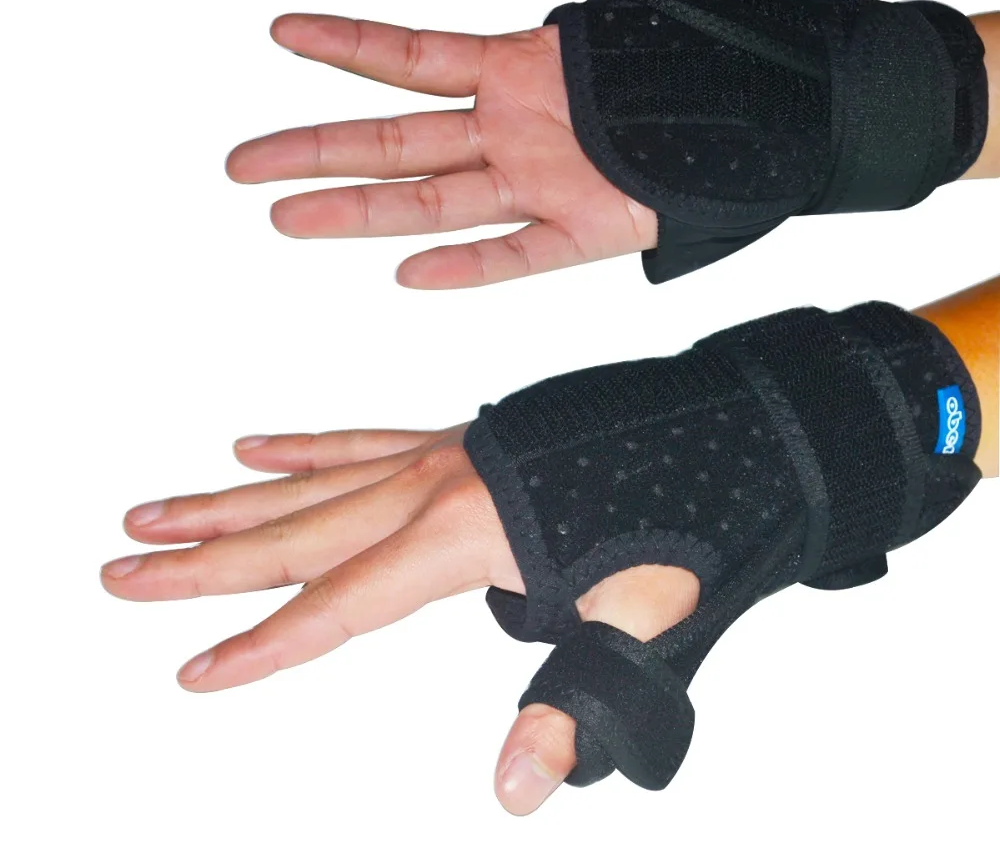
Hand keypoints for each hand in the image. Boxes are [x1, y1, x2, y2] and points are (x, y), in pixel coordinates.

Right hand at [100, 425, 698, 813]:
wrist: (727, 431)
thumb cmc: (695, 520)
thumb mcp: (648, 619)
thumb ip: (576, 701)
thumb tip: (517, 789)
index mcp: (470, 530)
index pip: (344, 600)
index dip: (267, 643)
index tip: (194, 669)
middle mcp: (438, 483)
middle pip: (299, 532)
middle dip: (205, 560)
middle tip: (121, 569)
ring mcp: (443, 453)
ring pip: (313, 481)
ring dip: (229, 499)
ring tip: (157, 509)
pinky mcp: (458, 439)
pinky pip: (361, 440)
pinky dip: (304, 446)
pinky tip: (255, 445)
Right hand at [224, 0, 656, 287]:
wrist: (769, 115)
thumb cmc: (698, 51)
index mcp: (515, 69)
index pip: (410, 57)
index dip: (344, 42)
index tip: (282, 31)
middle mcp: (511, 131)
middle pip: (393, 140)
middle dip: (313, 148)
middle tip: (241, 163)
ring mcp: (541, 183)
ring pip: (432, 201)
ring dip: (360, 211)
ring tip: (287, 216)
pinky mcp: (585, 230)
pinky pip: (518, 254)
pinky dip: (468, 264)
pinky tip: (413, 272)